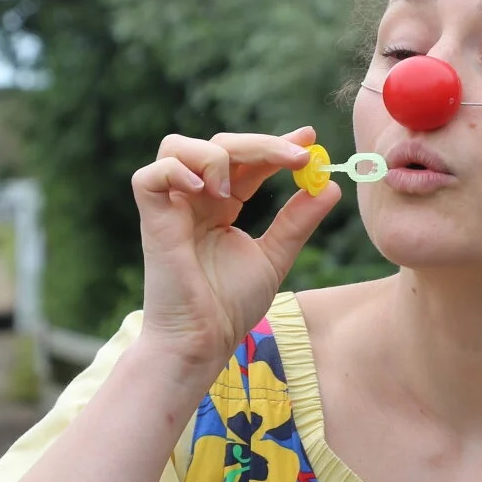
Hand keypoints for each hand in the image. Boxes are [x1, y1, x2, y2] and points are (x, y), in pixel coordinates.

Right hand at [132, 125, 340, 375]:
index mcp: (222, 205)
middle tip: (298, 157)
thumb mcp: (276, 256)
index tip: (309, 139)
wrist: (203, 341)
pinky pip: (150, 176)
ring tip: (236, 193)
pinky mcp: (152, 220)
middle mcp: (195, 199)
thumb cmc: (230, 306)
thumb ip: (298, 221)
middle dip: (261, 145)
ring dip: (215, 155)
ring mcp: (172, 207)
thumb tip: (332, 186)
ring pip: (177, 146)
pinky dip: (177, 172)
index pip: (248, 160)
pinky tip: (206, 193)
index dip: (276, 145)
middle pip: (220, 144)